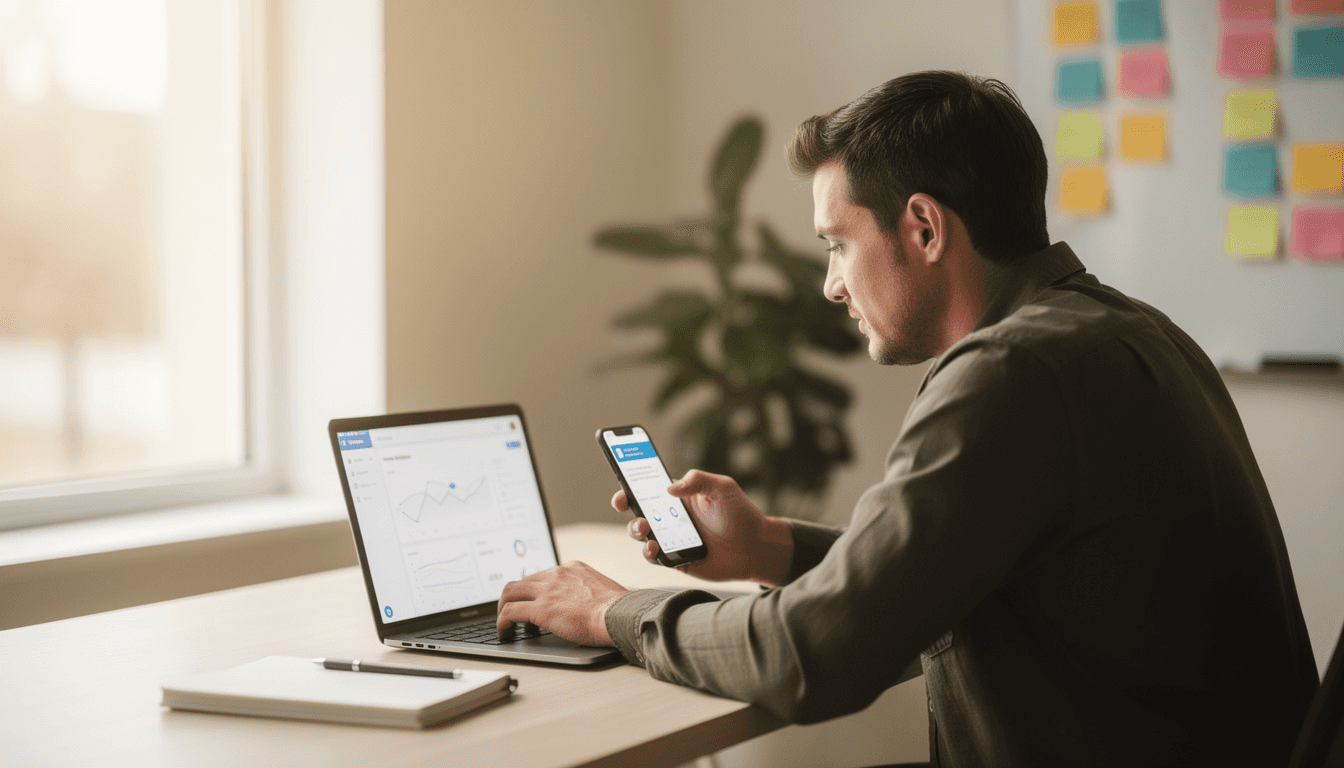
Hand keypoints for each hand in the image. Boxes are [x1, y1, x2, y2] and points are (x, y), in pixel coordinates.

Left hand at [495, 561, 628, 646]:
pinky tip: (505, 631)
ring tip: (505, 622)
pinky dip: (502, 621)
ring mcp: (547, 590)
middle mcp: (556, 574)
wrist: (620, 614)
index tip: (531, 600)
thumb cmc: (617, 610)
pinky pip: (510, 611)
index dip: (533, 590)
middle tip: (511, 611)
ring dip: (504, 607)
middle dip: (514, 597)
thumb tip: (586, 605)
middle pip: (522, 581)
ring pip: (510, 592)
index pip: (542, 575)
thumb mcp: (600, 590)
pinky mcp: (541, 609)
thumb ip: (587, 592)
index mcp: (571, 568)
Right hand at [618, 469, 793, 585]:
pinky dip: (650, 553)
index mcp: (679, 497)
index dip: (630, 487)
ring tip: (645, 529)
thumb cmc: (741, 515)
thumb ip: (698, 479)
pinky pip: (655, 557)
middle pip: (638, 511)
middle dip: (626, 508)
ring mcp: (671, 539)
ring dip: (636, 530)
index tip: (622, 488)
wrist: (755, 549)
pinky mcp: (676, 560)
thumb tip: (669, 488)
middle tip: (627, 506)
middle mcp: (671, 517)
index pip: (647, 489)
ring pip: (642, 535)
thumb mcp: (723, 487)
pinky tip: (655, 549)